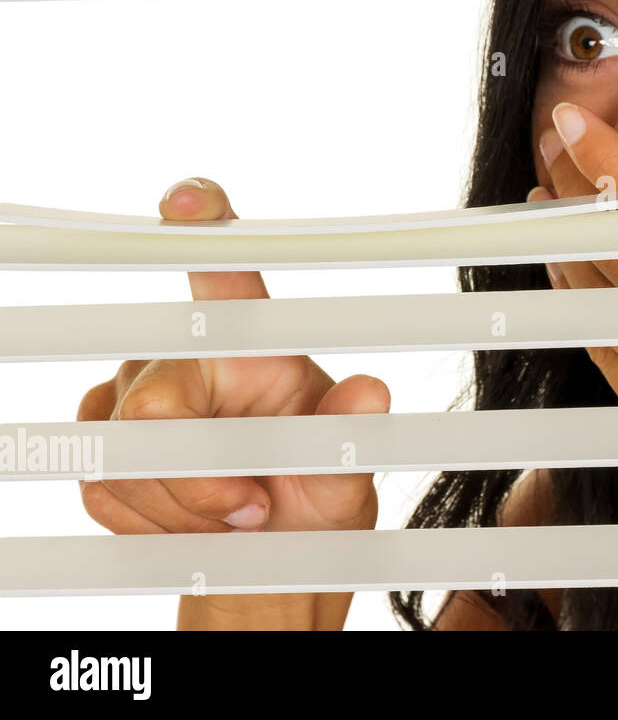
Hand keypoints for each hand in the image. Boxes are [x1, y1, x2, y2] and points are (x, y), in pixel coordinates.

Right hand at [76, 177, 390, 627]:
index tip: (191, 200)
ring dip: (183, 506)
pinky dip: (153, 522)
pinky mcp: (106, 444)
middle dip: (199, 475)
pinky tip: (194, 524)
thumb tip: (371, 391)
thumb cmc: (314, 498)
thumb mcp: (346, 479)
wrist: (274, 557)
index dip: (205, 228)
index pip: (227, 275)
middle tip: (252, 505)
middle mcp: (189, 358)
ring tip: (238, 514)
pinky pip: (105, 487)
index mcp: (255, 346)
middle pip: (153, 400)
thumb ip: (350, 436)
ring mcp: (137, 399)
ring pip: (126, 455)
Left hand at [532, 106, 617, 628]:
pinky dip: (577, 301)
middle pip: (617, 239)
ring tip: (542, 195)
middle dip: (574, 180)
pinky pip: (602, 347)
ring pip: (598, 292)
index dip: (609, 157)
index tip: (574, 120)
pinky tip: (566, 271)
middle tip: (549, 137)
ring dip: (564, 237)